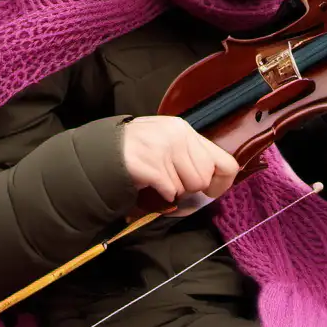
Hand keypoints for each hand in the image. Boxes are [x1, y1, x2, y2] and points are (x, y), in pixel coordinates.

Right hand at [121, 115, 239, 215]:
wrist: (101, 152)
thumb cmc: (137, 152)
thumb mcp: (167, 143)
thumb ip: (191, 155)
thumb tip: (215, 181)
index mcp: (185, 130)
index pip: (225, 162)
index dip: (222, 183)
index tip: (211, 191)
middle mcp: (177, 135)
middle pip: (204, 178)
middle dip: (190, 187)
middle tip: (171, 181)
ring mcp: (163, 148)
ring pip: (187, 187)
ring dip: (173, 190)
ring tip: (158, 179)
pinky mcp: (150, 163)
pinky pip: (170, 191)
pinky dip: (161, 195)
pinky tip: (150, 184)